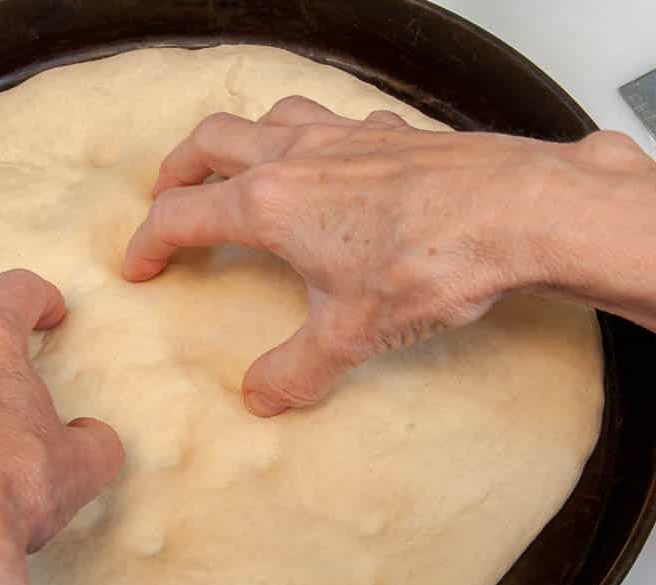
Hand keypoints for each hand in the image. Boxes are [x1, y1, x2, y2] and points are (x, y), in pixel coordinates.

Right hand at [124, 95, 655, 415]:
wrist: (517, 211)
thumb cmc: (429, 264)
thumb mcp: (351, 335)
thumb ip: (296, 370)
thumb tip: (262, 399)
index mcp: (268, 204)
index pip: (182, 215)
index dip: (149, 242)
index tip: (138, 266)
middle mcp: (295, 155)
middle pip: (210, 142)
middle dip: (178, 169)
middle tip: (169, 196)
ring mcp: (343, 135)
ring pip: (267, 115)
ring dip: (240, 138)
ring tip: (239, 167)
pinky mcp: (389, 131)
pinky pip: (332, 118)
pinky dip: (311, 135)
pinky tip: (333, 162)